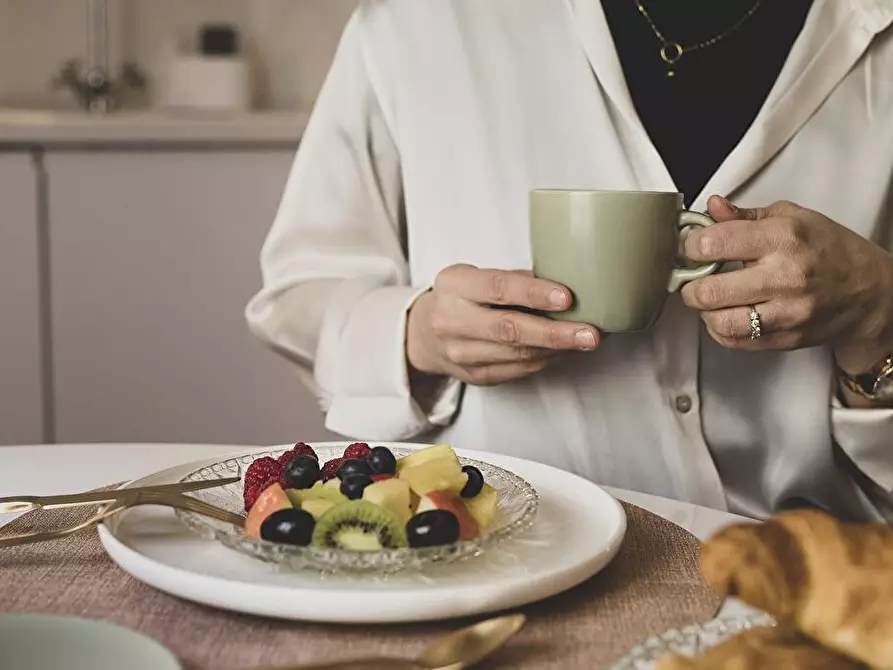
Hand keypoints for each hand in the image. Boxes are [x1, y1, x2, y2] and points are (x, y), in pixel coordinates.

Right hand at [406, 264, 599, 385]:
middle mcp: (453, 321)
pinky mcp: (475, 376)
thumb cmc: (460, 298)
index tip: (567, 298)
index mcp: (455, 286)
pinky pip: (518, 370)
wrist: (422, 334)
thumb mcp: (475, 277)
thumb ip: (514, 280)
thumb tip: (567, 283)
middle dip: (555, 333)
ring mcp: (462, 353)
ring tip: (587, 341)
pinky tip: (565, 352)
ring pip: (518, 354)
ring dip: (558, 349)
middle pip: (510, 329)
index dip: (534, 294)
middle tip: (590, 333)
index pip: (497, 289)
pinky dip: (546, 360)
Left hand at [680, 196, 892, 366]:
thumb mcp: (792, 217)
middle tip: (693, 276)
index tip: (691, 246)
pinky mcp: (784, 339)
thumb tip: (711, 208)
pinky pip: (733, 341)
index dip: (690, 245)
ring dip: (704, 310)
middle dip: (689, 283)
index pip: (713, 244)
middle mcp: (785, 277)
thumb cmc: (830, 250)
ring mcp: (785, 313)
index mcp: (783, 239)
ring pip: (718, 321)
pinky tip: (727, 313)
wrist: (869, 293)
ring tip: (711, 297)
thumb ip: (744, 216)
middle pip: (708, 290)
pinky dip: (719, 329)